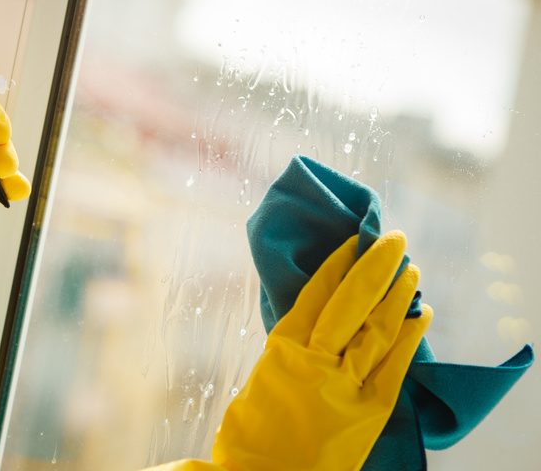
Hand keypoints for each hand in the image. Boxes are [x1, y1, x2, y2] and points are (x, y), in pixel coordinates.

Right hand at [212, 231, 431, 470]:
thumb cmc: (252, 435)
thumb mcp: (263, 379)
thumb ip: (289, 351)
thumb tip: (310, 328)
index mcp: (283, 348)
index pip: (316, 293)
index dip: (338, 264)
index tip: (354, 241)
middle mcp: (316, 359)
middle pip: (353, 300)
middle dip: (375, 265)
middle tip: (394, 239)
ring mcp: (346, 383)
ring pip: (378, 327)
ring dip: (398, 295)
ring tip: (412, 270)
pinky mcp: (370, 410)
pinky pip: (395, 365)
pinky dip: (410, 336)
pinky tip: (422, 313)